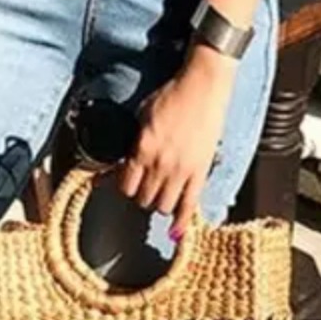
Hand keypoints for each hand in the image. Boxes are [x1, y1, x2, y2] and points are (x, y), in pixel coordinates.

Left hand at [119, 46, 238, 237]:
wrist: (203, 86)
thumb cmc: (172, 97)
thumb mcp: (141, 118)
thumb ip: (131, 145)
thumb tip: (117, 166)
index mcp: (143, 149)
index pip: (126, 186)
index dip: (125, 186)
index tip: (128, 182)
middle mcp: (160, 164)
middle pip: (142, 199)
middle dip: (141, 194)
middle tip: (145, 185)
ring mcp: (182, 171)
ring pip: (163, 206)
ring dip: (159, 203)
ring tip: (161, 195)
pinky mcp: (200, 173)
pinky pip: (189, 205)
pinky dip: (181, 222)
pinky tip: (176, 233)